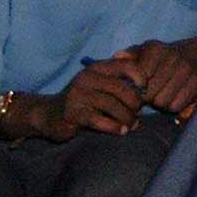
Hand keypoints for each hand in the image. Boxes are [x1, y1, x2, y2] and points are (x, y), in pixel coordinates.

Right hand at [30, 57, 146, 138]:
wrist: (50, 115)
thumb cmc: (84, 102)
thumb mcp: (101, 87)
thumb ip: (122, 86)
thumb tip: (147, 94)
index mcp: (97, 68)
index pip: (126, 65)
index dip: (141, 77)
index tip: (145, 90)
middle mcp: (87, 78)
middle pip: (122, 88)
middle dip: (135, 103)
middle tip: (136, 114)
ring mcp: (78, 94)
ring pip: (113, 105)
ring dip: (127, 118)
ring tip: (130, 125)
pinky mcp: (73, 113)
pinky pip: (100, 120)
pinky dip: (114, 127)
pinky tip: (121, 131)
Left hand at [124, 39, 196, 117]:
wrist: (193, 54)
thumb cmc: (160, 59)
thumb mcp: (142, 52)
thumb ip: (129, 55)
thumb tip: (118, 55)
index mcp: (155, 49)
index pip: (139, 79)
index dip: (136, 87)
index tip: (138, 86)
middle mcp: (173, 57)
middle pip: (149, 93)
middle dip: (147, 97)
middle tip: (149, 93)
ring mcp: (187, 69)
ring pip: (163, 102)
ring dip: (159, 103)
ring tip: (161, 95)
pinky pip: (176, 106)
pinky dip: (172, 106)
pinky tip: (172, 98)